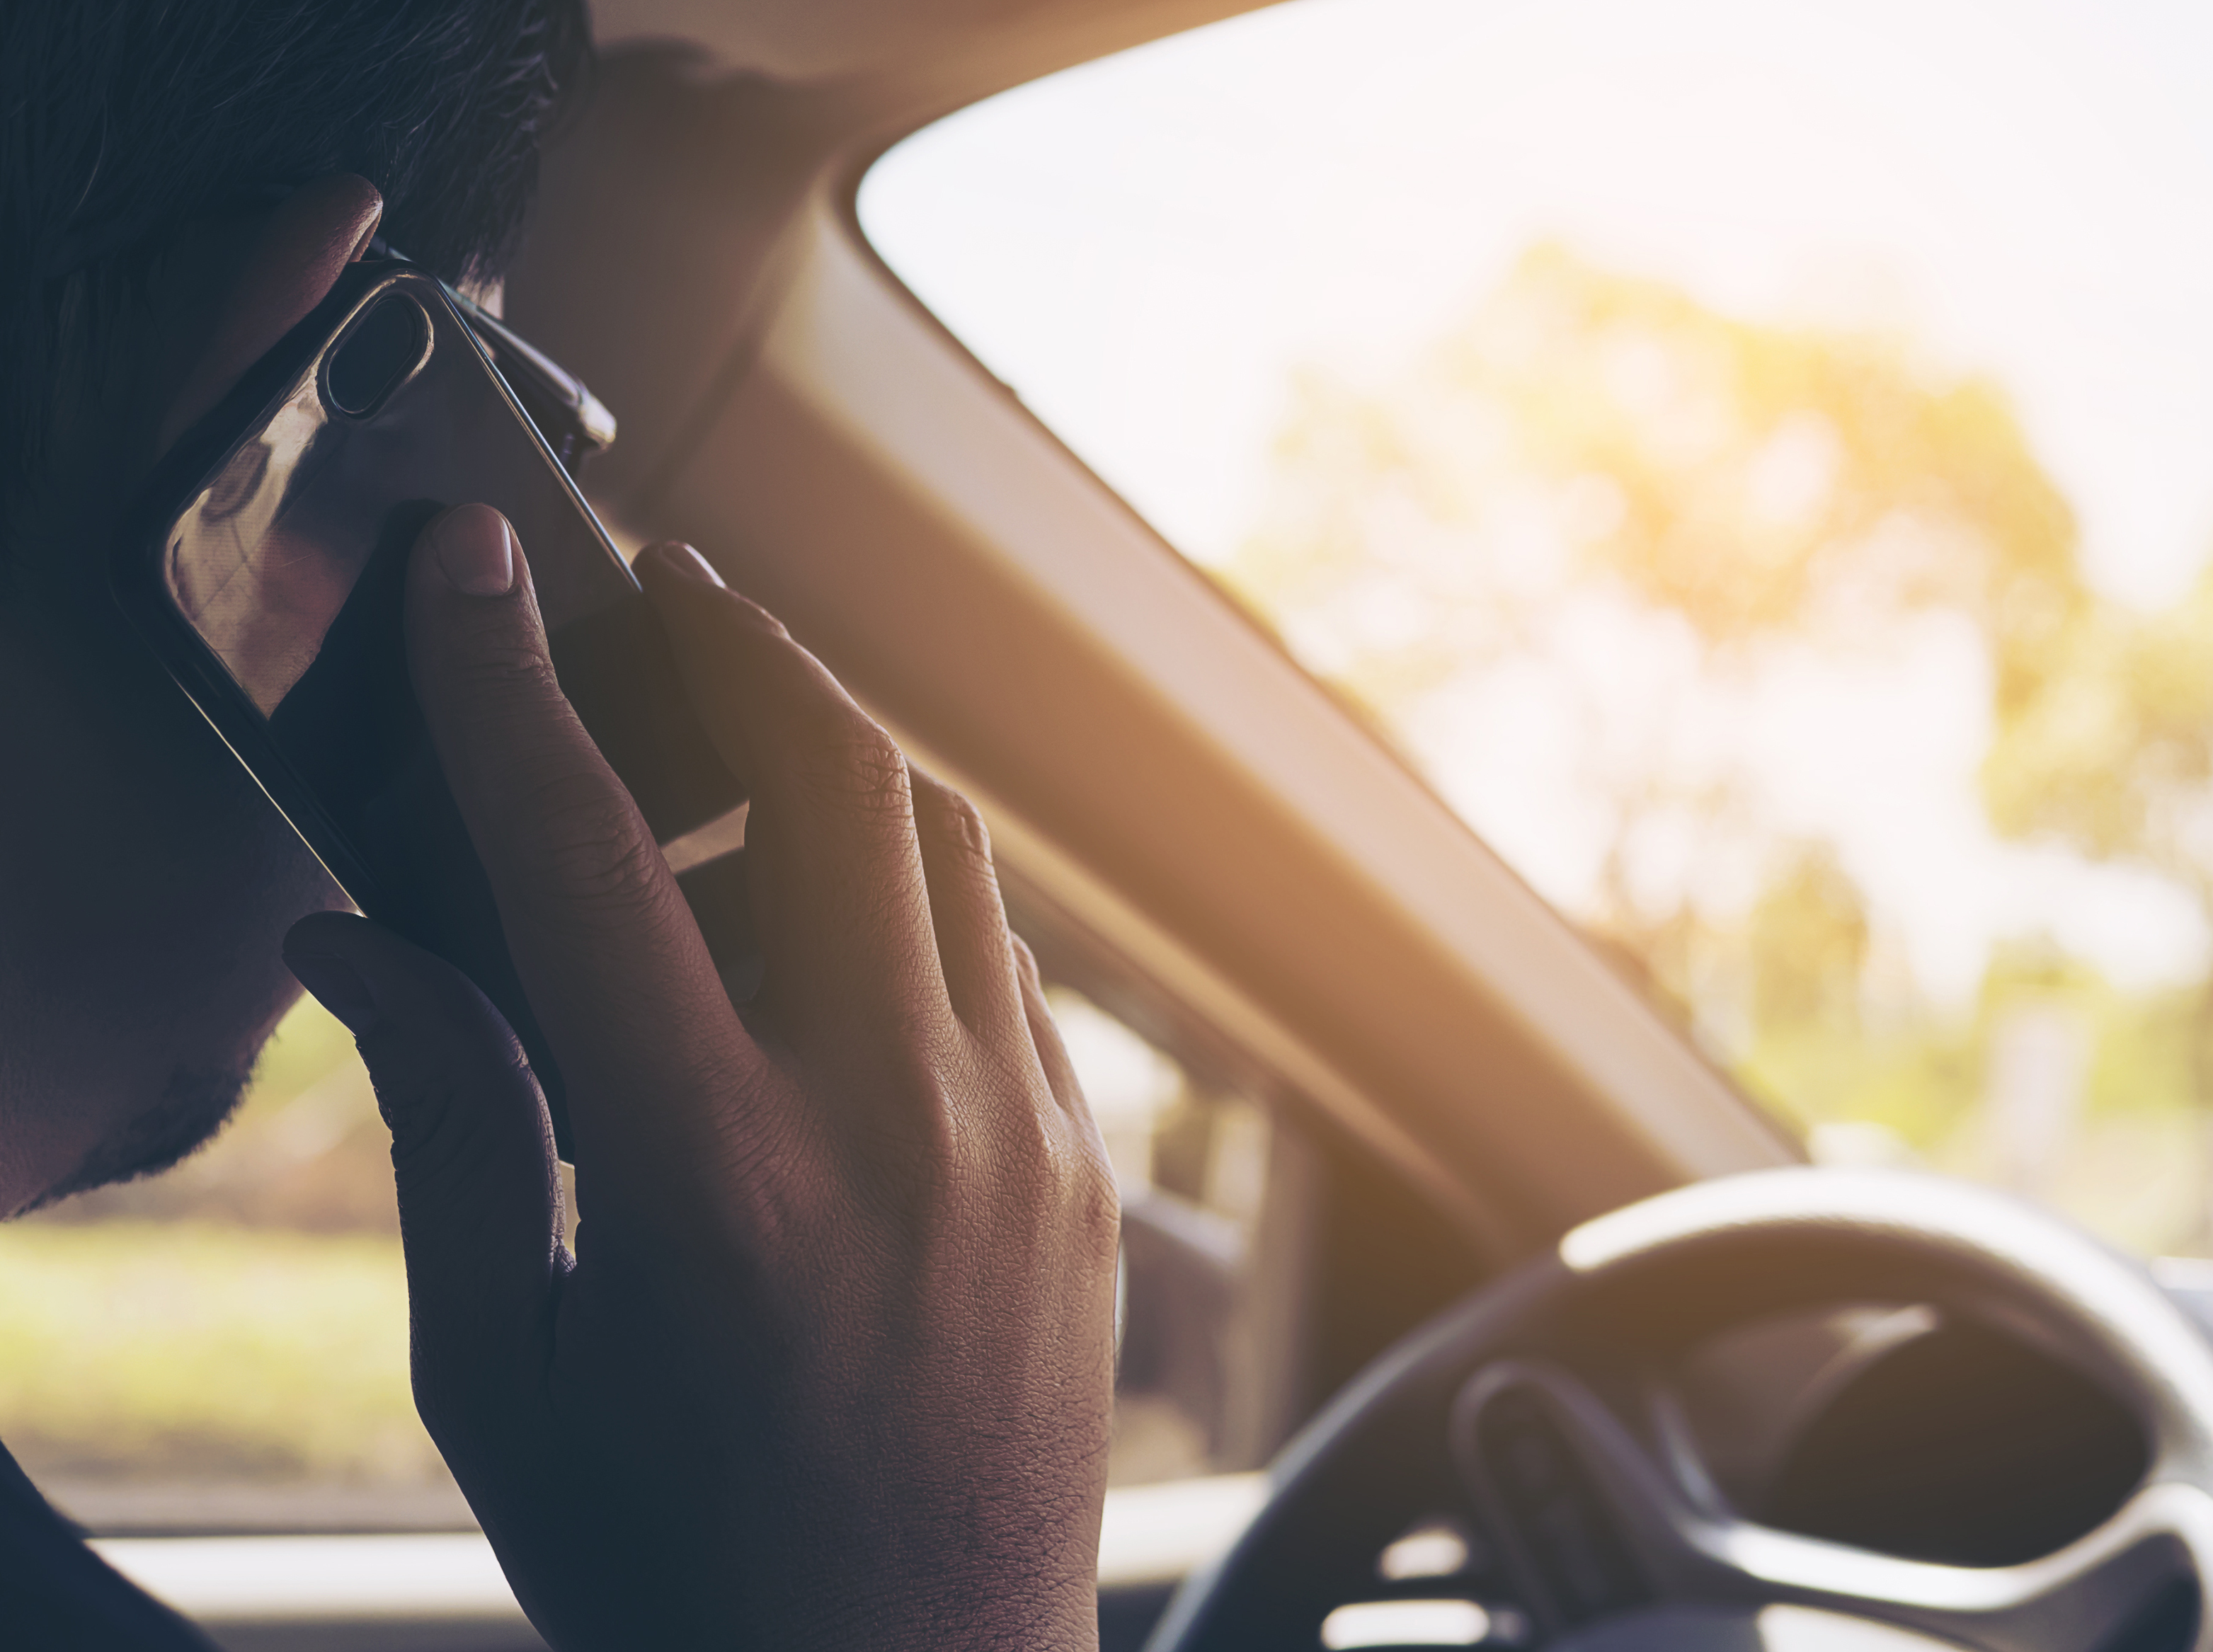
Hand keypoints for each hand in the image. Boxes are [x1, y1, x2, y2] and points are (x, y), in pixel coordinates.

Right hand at [282, 505, 1118, 1650]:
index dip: (509, 681)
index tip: (480, 565)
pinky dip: (919, 887)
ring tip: (743, 734)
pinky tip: (841, 904)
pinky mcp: (1086, 1172)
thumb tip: (356, 946)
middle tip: (663, 594)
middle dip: (739, 646)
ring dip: (840, 755)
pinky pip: (1006, 961)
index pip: (587, 855)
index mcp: (714, 1179)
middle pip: (836, 779)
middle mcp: (897, 1127)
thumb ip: (447, 1131)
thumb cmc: (684, 1569)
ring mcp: (1022, 1141)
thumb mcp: (505, 1373)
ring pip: (948, 849)